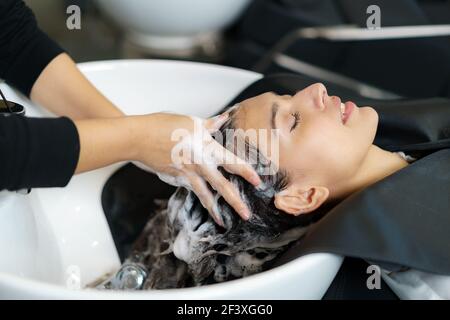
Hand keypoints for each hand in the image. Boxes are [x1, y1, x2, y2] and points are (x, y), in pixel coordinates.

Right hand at [134, 112, 260, 225]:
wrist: (139, 138)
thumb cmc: (164, 125)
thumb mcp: (191, 121)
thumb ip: (210, 124)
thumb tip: (225, 118)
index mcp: (206, 148)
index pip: (232, 162)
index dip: (247, 172)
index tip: (258, 182)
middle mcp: (199, 165)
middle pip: (221, 186)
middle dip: (235, 202)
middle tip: (246, 214)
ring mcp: (186, 175)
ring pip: (204, 195)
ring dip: (214, 210)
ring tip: (222, 221)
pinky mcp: (175, 179)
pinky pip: (190, 189)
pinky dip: (198, 196)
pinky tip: (202, 201)